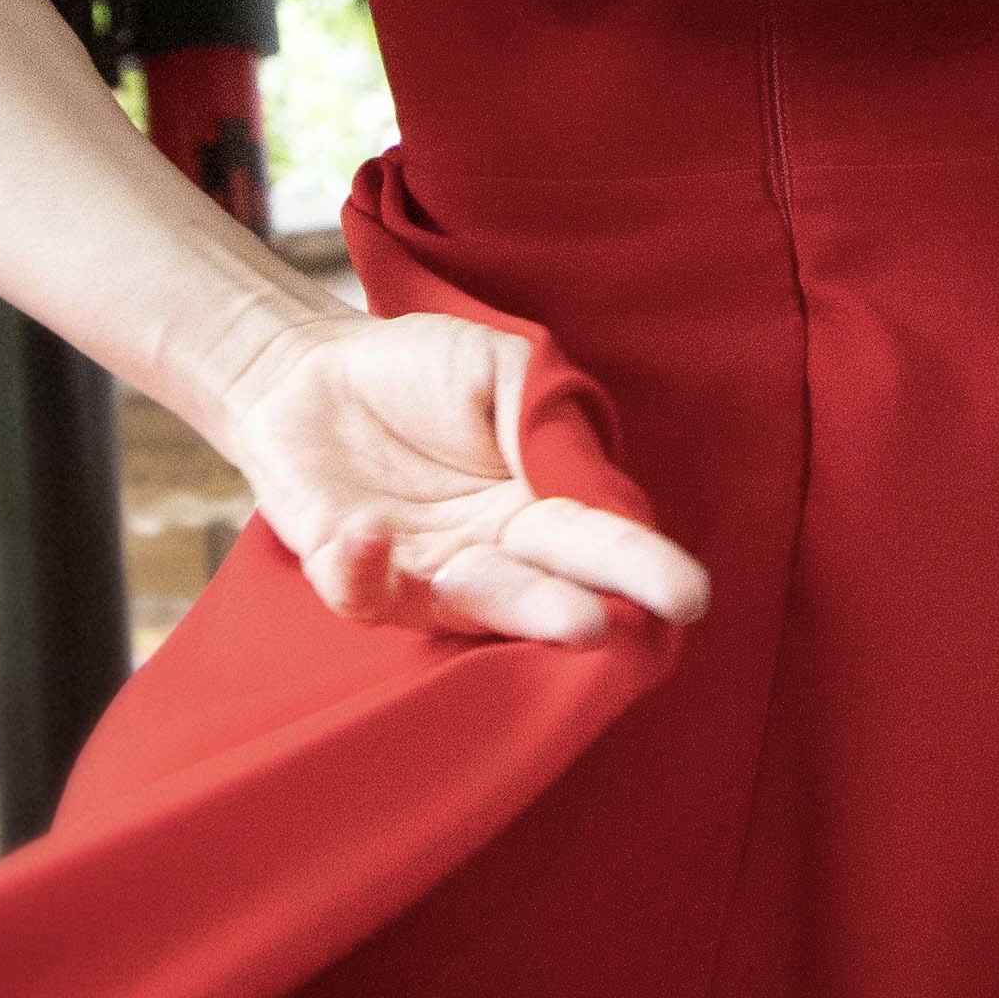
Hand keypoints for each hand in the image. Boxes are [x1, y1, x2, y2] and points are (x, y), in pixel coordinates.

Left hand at [217, 310, 713, 649]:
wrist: (312, 370)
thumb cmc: (422, 371)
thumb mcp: (501, 370)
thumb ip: (546, 419)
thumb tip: (595, 485)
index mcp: (543, 508)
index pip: (600, 542)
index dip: (642, 568)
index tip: (687, 595)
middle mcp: (494, 555)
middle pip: (544, 591)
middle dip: (572, 611)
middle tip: (603, 627)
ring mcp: (425, 573)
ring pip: (468, 609)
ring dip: (496, 609)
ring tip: (531, 603)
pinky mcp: (349, 576)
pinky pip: (363, 592)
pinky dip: (365, 569)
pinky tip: (371, 530)